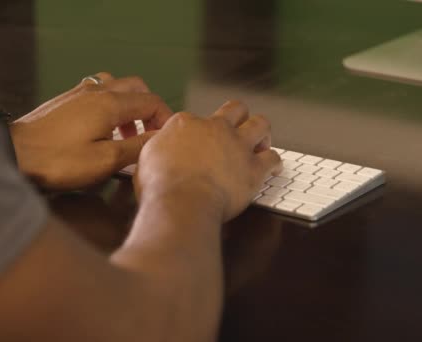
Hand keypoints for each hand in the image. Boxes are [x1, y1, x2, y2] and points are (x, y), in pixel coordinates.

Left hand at [10, 73, 172, 189]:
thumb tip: (160, 138)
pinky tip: (102, 129)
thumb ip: (137, 147)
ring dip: (129, 107)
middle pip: (137, 88)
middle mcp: (98, 90)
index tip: (165, 139)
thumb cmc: (59, 160)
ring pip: (116, 87)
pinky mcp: (65, 99)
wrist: (13, 154)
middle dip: (149, 109)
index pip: (152, 102)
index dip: (165, 119)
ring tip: (126, 134)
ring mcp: (79, 91)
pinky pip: (98, 92)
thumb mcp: (105, 160)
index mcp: (111, 103)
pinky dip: (111, 106)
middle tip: (149, 134)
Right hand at [135, 101, 282, 221]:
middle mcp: (215, 128)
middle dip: (239, 117)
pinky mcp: (254, 168)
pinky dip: (274, 163)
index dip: (200, 131)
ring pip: (260, 124)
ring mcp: (238, 146)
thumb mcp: (146, 158)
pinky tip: (273, 168)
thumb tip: (161, 148)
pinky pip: (273, 158)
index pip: (198, 118)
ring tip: (260, 142)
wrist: (182, 202)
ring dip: (262, 132)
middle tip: (238, 129)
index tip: (200, 142)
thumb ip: (159, 147)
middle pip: (235, 109)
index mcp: (187, 124)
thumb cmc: (160, 185)